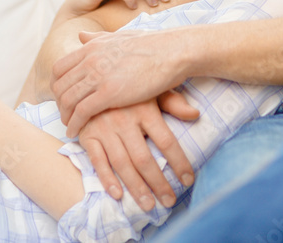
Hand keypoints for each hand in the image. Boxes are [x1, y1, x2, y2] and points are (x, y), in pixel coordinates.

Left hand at [53, 29, 187, 135]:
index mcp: (91, 47)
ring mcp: (98, 76)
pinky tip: (76, 132)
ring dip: (65, 116)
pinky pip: (81, 112)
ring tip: (69, 126)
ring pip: (67, 100)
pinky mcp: (109, 94)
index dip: (58, 85)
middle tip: (65, 115)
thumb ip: (97, 38)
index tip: (63, 97)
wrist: (172, 52)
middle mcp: (90, 60)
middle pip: (60, 85)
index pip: (60, 68)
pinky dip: (74, 124)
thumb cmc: (152, 45)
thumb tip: (81, 36)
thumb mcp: (119, 36)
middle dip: (59, 103)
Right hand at [77, 91, 198, 210]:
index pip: (167, 141)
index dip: (179, 162)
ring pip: (122, 164)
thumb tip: (195, 115)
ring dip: (136, 187)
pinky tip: (118, 194)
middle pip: (144, 158)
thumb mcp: (152, 89)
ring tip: (149, 205)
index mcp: (144, 109)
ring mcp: (104, 128)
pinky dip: (106, 179)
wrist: (91, 76)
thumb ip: (173, 102)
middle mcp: (124, 120)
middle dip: (158, 183)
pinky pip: (97, 160)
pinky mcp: (87, 134)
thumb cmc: (128, 87)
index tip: (188, 180)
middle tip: (169, 201)